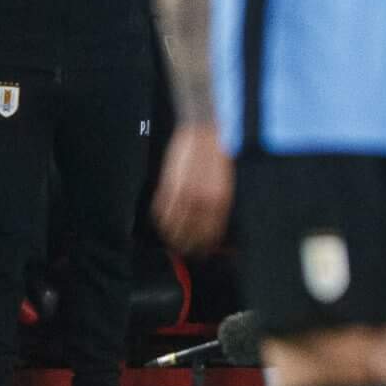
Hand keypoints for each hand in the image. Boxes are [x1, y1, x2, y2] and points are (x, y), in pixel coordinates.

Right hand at [153, 122, 233, 252]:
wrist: (202, 132)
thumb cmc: (216, 156)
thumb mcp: (225, 183)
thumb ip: (219, 205)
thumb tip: (216, 227)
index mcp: (220, 200)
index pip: (211, 234)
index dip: (205, 247)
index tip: (201, 253)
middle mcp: (203, 200)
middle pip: (191, 234)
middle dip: (186, 246)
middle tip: (182, 250)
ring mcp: (184, 193)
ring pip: (173, 226)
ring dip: (170, 236)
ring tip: (170, 240)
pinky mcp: (168, 186)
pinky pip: (161, 211)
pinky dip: (160, 220)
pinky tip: (162, 223)